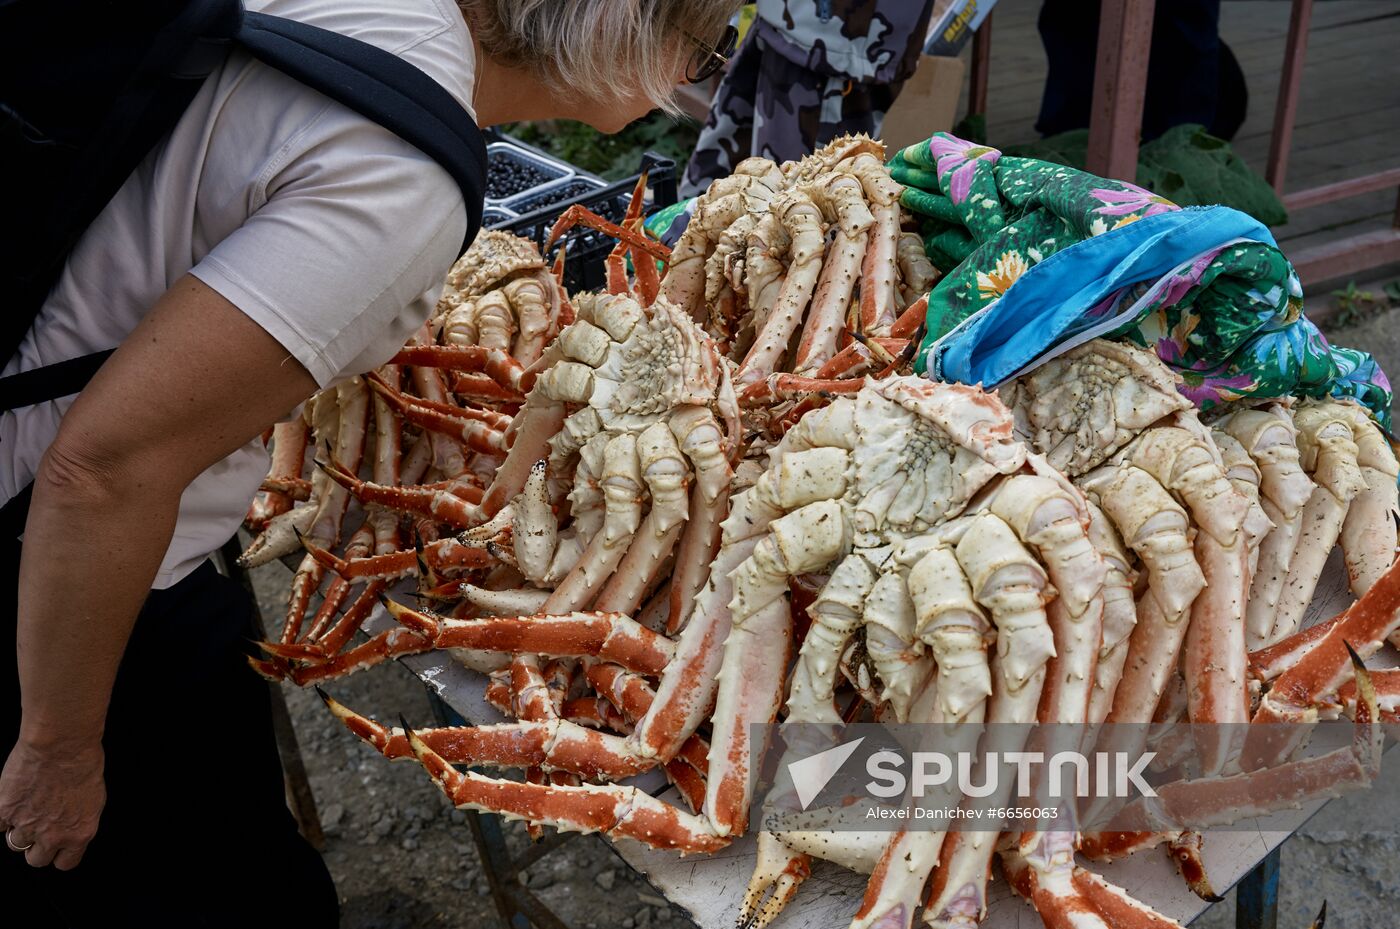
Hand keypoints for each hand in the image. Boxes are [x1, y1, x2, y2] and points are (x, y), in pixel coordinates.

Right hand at [0, 737, 105, 869]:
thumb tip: (69, 826)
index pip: (65, 863)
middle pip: (37, 860)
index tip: (57, 847)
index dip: (59, 854)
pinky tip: (13, 801)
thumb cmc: (84, 764)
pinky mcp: (5, 812)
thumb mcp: (93, 798)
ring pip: (15, 843)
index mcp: (79, 833)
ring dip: (20, 829)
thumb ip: (78, 820)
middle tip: (38, 828)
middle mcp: (53, 836)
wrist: (62, 746)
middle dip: (37, 846)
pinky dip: (4, 815)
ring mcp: (27, 826)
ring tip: (28, 808)